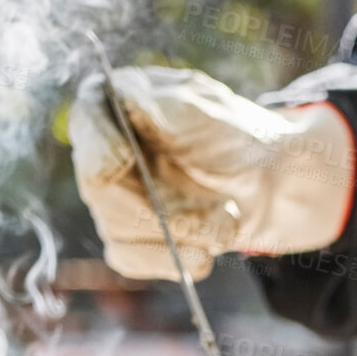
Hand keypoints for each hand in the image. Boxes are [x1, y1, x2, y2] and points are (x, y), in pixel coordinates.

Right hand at [68, 66, 353, 280]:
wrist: (269, 183)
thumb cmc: (237, 136)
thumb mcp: (208, 109)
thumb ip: (164, 104)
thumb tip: (123, 94)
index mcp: (115, 104)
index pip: (87, 123)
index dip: (99, 146)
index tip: (122, 160)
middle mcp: (103, 150)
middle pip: (101, 190)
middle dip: (162, 211)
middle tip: (222, 215)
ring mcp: (112, 197)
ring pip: (118, 230)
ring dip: (182, 235)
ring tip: (226, 225)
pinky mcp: (128, 235)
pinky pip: (131, 259)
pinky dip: (171, 261)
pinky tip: (203, 256)